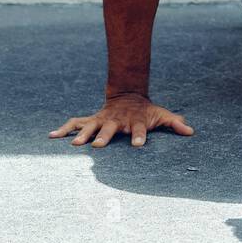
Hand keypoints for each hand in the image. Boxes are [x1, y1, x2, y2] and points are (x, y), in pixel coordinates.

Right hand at [50, 93, 194, 147]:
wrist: (128, 96)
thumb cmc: (146, 111)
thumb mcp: (162, 114)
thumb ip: (174, 123)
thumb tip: (191, 131)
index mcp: (135, 122)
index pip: (139, 130)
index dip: (139, 137)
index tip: (138, 145)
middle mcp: (116, 121)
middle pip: (110, 129)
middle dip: (104, 137)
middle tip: (99, 146)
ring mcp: (102, 120)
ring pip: (90, 127)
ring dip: (82, 135)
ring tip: (73, 145)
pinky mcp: (91, 121)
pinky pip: (75, 124)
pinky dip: (63, 129)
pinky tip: (51, 136)